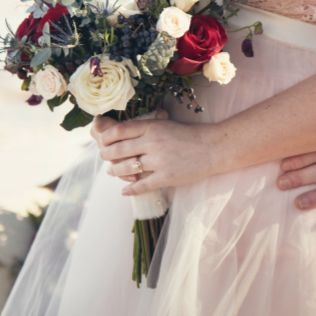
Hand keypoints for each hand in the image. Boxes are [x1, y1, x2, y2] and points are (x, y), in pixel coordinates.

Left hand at [90, 113, 219, 195]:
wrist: (213, 148)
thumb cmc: (189, 135)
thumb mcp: (165, 124)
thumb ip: (145, 129)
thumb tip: (122, 134)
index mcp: (152, 127)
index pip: (118, 131)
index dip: (105, 137)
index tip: (102, 141)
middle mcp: (152, 142)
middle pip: (118, 150)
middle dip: (106, 155)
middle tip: (104, 157)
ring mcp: (159, 161)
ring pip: (126, 168)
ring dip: (115, 171)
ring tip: (112, 172)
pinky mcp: (166, 177)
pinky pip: (141, 185)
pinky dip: (130, 189)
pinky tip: (124, 191)